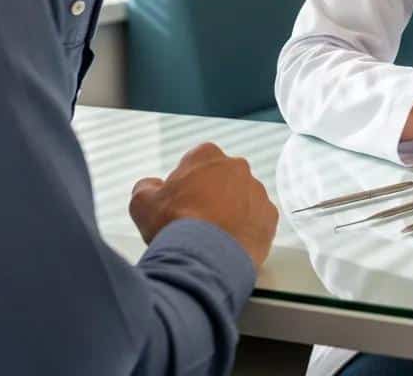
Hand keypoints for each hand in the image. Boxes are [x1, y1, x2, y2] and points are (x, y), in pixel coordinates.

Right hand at [129, 143, 278, 271]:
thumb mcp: (143, 203)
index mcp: (207, 156)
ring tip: (213, 237)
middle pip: (221, 179)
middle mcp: (236, 167)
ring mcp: (256, 190)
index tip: (179, 202)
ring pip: (242, 198)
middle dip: (211, 195)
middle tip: (196, 220)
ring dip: (231, 212)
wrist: (206, 257)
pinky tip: (229, 244)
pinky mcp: (269, 215)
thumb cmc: (176, 226)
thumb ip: (146, 188)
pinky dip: (246, 230)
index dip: (185, 184)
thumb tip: (150, 186)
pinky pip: (258, 219)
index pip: (196, 162)